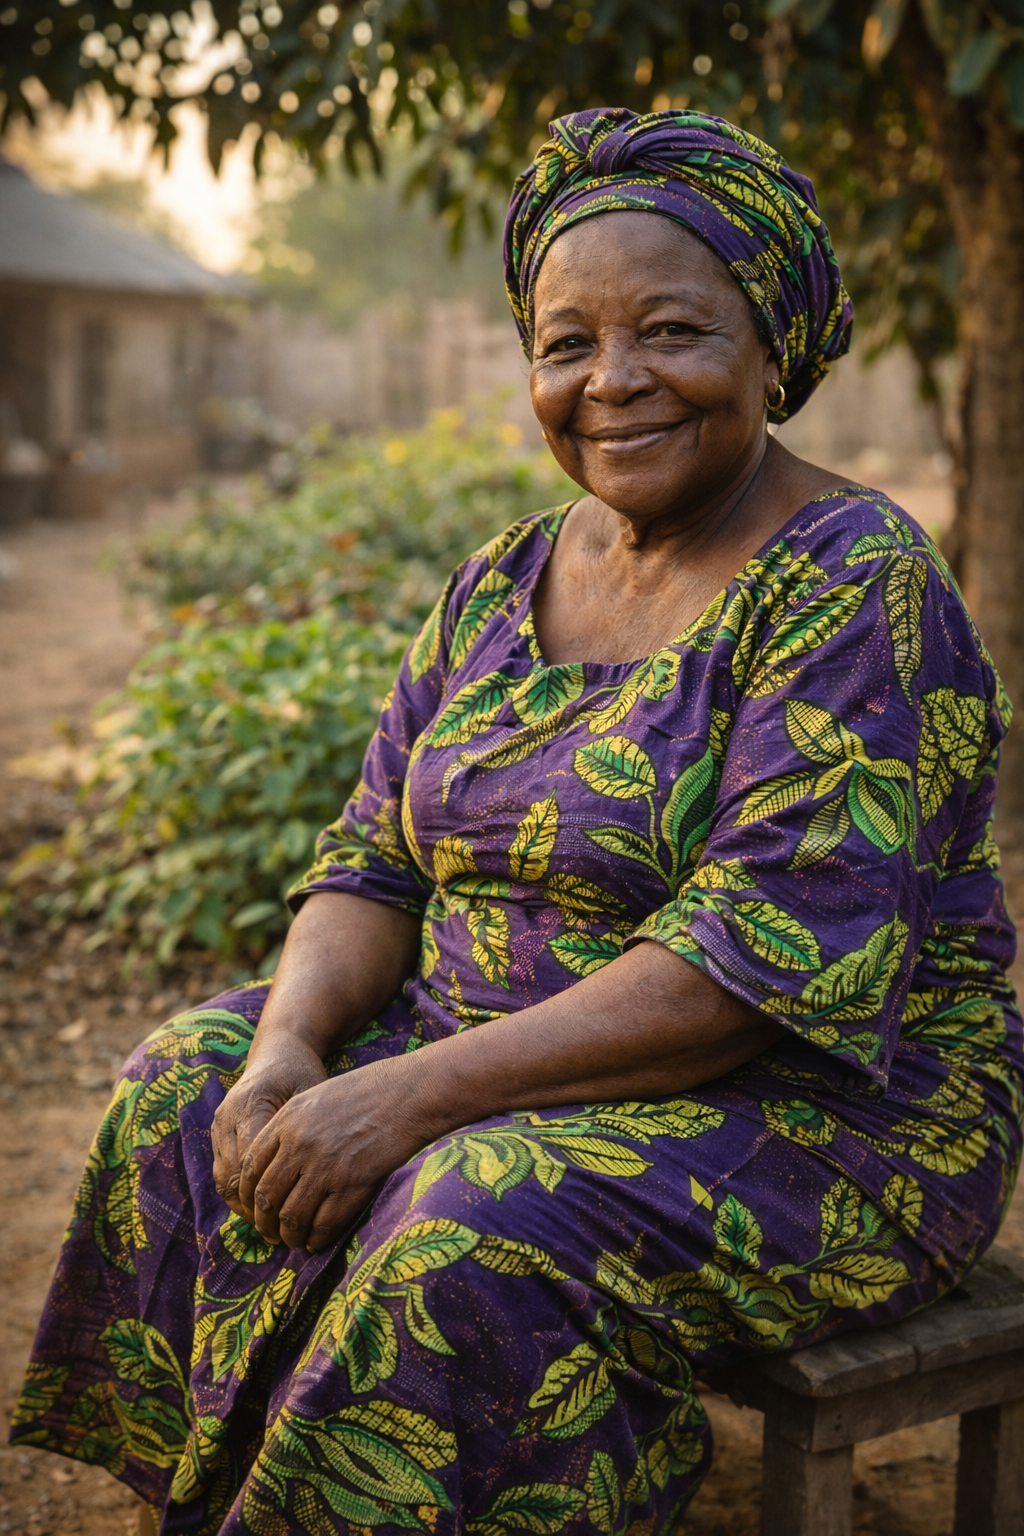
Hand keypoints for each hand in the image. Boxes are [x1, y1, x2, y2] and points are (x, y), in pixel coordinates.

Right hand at [212, 1037, 326, 1219]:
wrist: (277, 1051)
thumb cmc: (302, 1073)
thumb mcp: (313, 1094)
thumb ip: (313, 1131)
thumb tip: (326, 1176)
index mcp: (253, 1104)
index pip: (254, 1162)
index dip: (271, 1194)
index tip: (295, 1216)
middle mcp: (229, 1115)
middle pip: (235, 1176)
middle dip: (256, 1209)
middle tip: (282, 1233)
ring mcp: (219, 1125)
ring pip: (224, 1179)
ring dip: (245, 1207)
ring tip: (271, 1227)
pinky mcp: (217, 1132)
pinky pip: (222, 1173)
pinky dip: (238, 1195)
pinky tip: (260, 1210)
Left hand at [237, 1056, 433, 1252]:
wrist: (408, 1094)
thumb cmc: (367, 1092)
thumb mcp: (317, 1098)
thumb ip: (292, 1127)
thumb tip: (278, 1164)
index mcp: (287, 1120)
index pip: (251, 1167)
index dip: (248, 1194)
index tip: (254, 1207)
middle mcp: (300, 1146)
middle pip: (267, 1197)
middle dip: (264, 1222)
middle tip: (269, 1232)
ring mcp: (325, 1167)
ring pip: (292, 1216)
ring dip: (289, 1235)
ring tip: (293, 1241)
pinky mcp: (351, 1185)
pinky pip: (324, 1224)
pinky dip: (317, 1239)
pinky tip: (317, 1241)